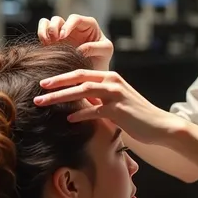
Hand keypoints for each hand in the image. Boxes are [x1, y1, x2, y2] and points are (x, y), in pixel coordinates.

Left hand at [34, 69, 184, 145]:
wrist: (159, 125)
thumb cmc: (136, 115)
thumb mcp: (115, 102)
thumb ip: (98, 99)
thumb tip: (78, 102)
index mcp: (111, 77)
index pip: (81, 72)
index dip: (61, 77)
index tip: (44, 82)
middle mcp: (112, 81)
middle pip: (78, 78)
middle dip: (56, 83)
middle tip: (38, 88)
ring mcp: (116, 94)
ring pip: (83, 90)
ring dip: (61, 96)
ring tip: (44, 101)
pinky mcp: (119, 109)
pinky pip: (95, 110)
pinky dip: (80, 114)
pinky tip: (68, 119)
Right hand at [38, 15, 113, 70]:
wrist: (93, 72)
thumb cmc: (103, 58)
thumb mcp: (106, 51)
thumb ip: (96, 47)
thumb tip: (79, 49)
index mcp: (88, 24)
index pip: (75, 19)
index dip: (67, 25)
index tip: (63, 36)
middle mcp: (73, 27)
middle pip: (58, 19)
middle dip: (53, 28)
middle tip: (54, 41)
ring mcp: (62, 33)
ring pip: (47, 23)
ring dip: (45, 31)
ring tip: (48, 44)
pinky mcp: (53, 41)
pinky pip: (43, 32)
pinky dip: (41, 36)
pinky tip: (46, 47)